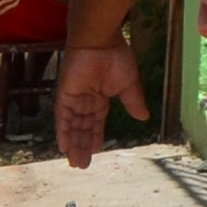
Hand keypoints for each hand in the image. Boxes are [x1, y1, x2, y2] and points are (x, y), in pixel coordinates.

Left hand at [56, 44, 148, 167]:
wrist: (100, 41)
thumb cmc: (116, 57)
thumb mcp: (129, 84)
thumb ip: (133, 102)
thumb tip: (144, 117)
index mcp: (100, 97)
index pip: (96, 122)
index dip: (95, 137)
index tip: (96, 151)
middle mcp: (85, 100)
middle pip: (83, 127)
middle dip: (83, 146)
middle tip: (82, 165)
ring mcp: (74, 98)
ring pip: (73, 126)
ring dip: (74, 144)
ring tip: (75, 163)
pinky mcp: (65, 94)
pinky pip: (62, 117)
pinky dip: (63, 132)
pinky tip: (64, 148)